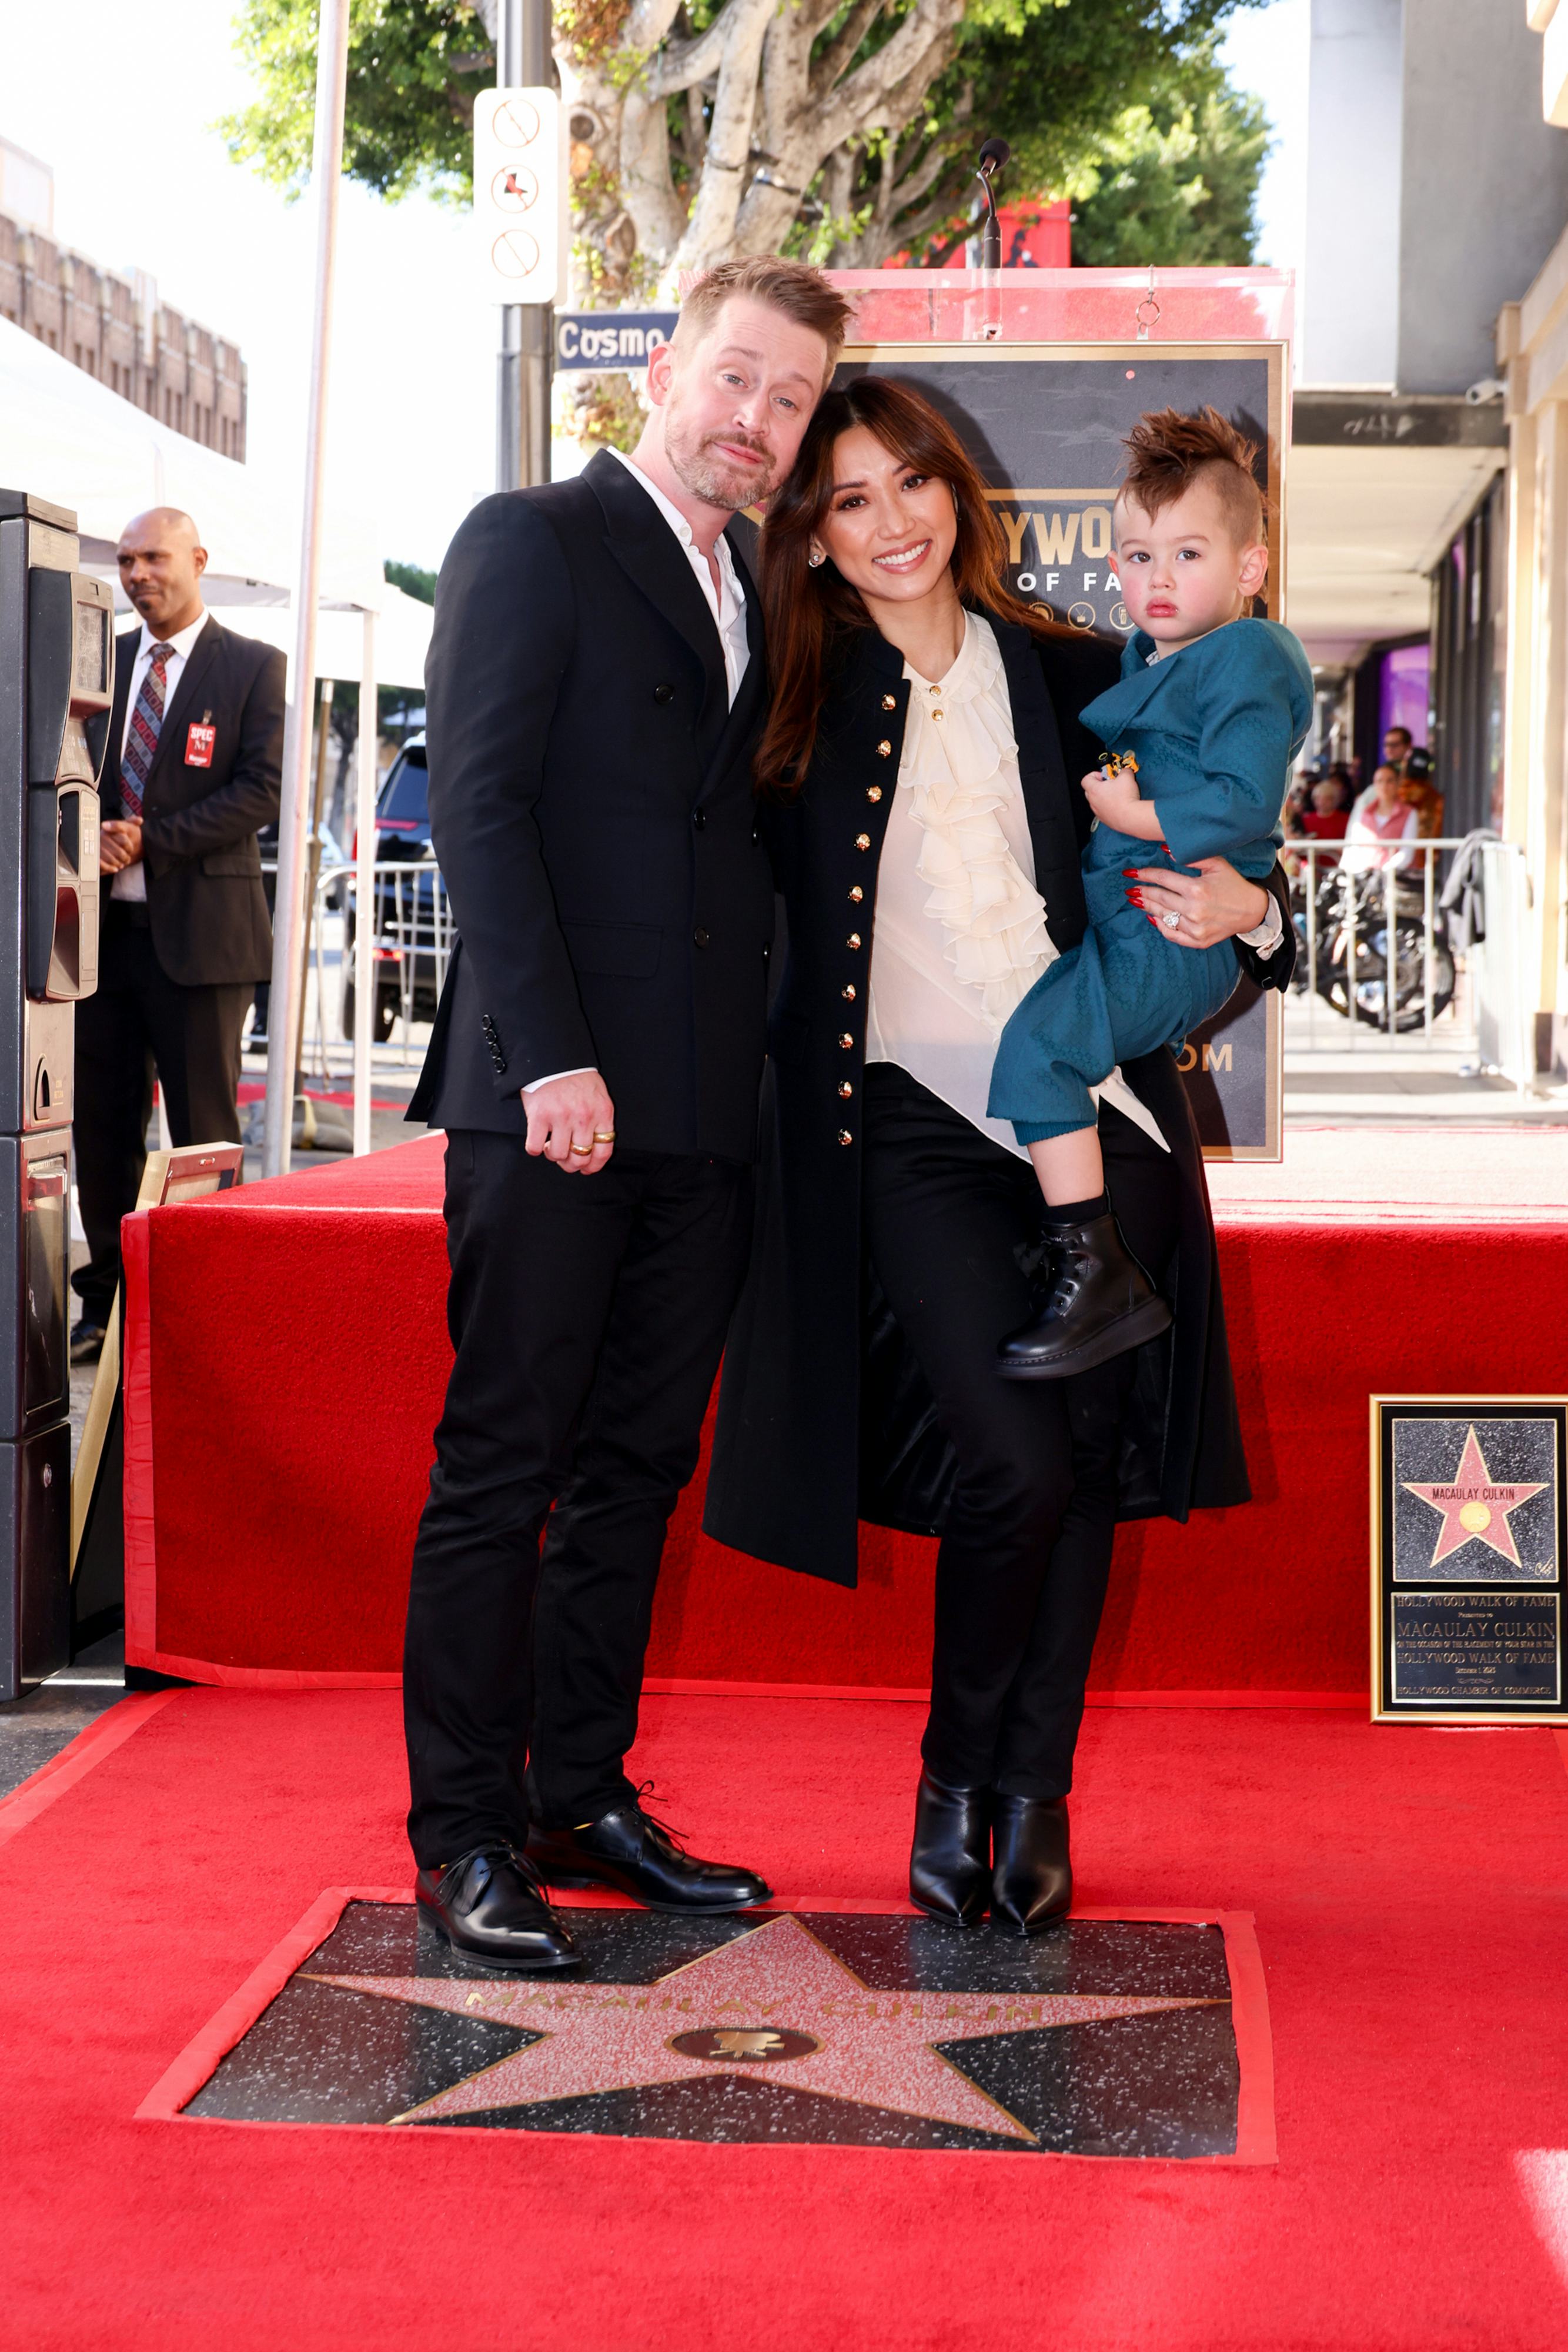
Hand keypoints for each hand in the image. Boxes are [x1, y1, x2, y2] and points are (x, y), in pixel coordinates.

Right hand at [99, 819, 142, 875]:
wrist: (106, 847)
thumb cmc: (118, 837)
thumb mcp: (125, 827)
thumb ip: (132, 822)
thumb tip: (140, 820)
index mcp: (108, 828)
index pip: (123, 840)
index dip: (129, 847)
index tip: (130, 849)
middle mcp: (100, 836)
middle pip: (119, 852)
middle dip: (125, 857)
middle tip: (127, 859)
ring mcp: (95, 846)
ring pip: (112, 859)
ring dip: (119, 863)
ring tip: (121, 863)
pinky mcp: (92, 856)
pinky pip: (102, 865)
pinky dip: (110, 868)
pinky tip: (115, 868)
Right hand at [522, 1070, 616, 1173]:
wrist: (554, 1056)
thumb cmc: (576, 1076)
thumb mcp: (598, 1095)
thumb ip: (599, 1119)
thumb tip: (592, 1147)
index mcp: (602, 1113)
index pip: (603, 1150)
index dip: (594, 1166)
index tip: (586, 1169)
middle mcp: (584, 1117)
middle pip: (580, 1157)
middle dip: (571, 1164)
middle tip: (564, 1159)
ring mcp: (561, 1117)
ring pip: (558, 1155)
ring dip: (552, 1155)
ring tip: (550, 1145)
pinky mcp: (540, 1116)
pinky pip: (535, 1147)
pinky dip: (534, 1149)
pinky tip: (537, 1142)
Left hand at [1082, 764, 1142, 831]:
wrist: (1131, 817)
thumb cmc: (1125, 799)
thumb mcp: (1127, 777)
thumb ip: (1124, 771)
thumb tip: (1126, 771)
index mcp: (1094, 790)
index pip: (1086, 779)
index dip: (1094, 775)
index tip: (1103, 775)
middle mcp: (1093, 802)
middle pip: (1090, 791)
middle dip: (1100, 786)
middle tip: (1111, 784)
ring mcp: (1098, 812)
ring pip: (1097, 802)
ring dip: (1105, 797)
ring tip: (1117, 794)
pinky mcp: (1105, 820)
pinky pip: (1104, 811)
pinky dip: (1110, 807)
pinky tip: (1120, 804)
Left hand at [1125, 856, 1269, 949]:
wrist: (1252, 911)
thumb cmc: (1233, 884)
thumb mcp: (1217, 864)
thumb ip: (1192, 857)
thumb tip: (1165, 849)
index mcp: (1197, 889)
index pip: (1163, 879)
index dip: (1145, 874)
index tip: (1131, 872)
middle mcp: (1194, 910)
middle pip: (1159, 899)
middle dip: (1143, 892)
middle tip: (1130, 889)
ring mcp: (1195, 928)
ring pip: (1163, 916)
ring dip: (1148, 908)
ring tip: (1137, 900)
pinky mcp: (1198, 941)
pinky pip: (1172, 935)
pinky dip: (1161, 927)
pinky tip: (1152, 918)